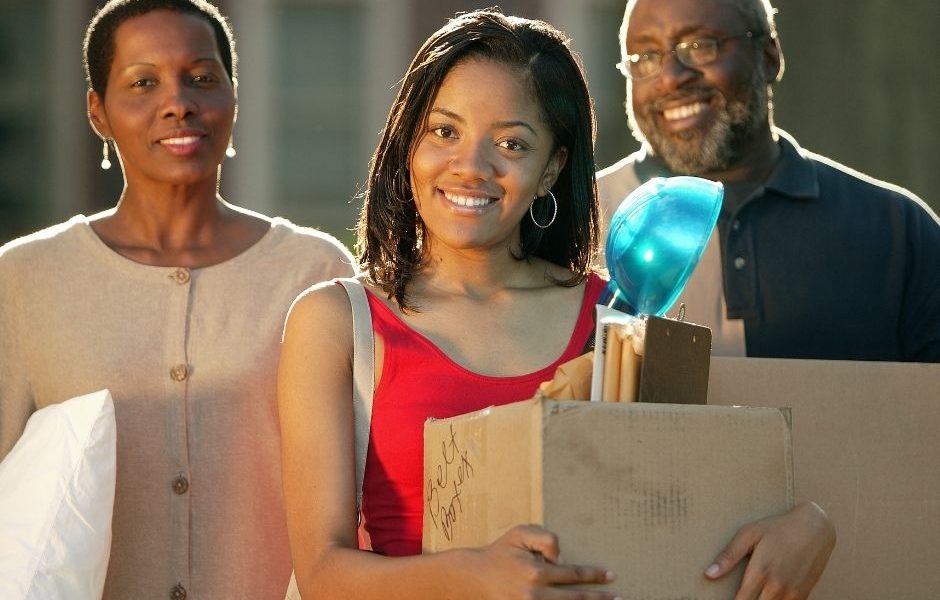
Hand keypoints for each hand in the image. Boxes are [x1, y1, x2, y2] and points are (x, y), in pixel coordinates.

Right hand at [466, 524, 619, 599]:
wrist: (474, 577)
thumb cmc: (500, 552)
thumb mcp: (520, 534)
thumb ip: (546, 539)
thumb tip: (562, 558)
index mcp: (536, 571)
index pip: (573, 574)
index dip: (594, 575)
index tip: (611, 576)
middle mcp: (535, 593)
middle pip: (575, 599)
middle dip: (599, 599)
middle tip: (619, 598)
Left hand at [705, 501, 835, 599]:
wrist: (815, 528)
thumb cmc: (777, 528)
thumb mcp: (749, 534)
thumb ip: (728, 556)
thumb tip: (708, 574)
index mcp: (759, 572)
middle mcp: (776, 587)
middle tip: (742, 595)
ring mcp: (792, 593)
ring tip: (755, 594)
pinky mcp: (804, 594)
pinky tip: (768, 596)